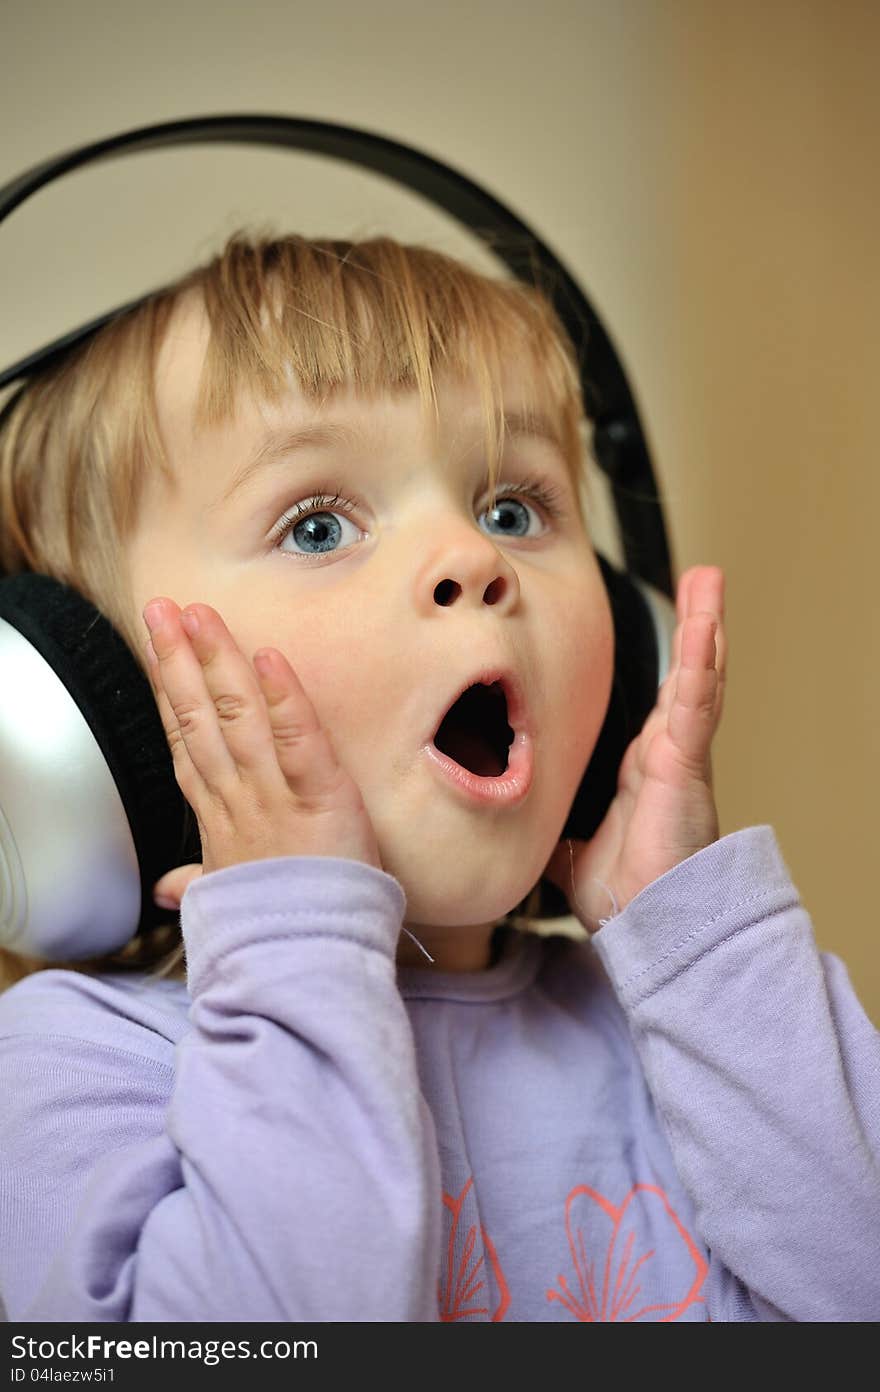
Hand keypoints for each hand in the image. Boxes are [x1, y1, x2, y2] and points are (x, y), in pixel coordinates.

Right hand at [143, 598, 382, 908]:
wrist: (307, 967)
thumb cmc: (279, 927)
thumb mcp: (231, 899)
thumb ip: (200, 879)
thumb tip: (167, 886)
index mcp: (221, 818)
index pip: (189, 742)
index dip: (171, 692)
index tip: (160, 651)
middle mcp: (239, 799)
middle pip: (199, 718)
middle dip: (178, 660)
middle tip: (161, 609)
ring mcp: (275, 797)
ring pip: (237, 717)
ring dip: (217, 661)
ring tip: (199, 614)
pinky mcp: (321, 799)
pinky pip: (299, 742)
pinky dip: (286, 700)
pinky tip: (269, 659)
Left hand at [542, 565, 725, 929]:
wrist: (646, 922)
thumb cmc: (620, 891)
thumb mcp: (568, 843)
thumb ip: (546, 820)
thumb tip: (506, 814)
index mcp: (643, 765)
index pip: (657, 700)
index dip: (667, 662)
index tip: (671, 625)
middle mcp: (667, 751)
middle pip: (685, 675)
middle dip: (696, 626)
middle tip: (703, 579)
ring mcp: (679, 754)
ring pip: (697, 677)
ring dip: (704, 626)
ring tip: (710, 580)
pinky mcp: (685, 763)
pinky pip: (694, 705)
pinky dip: (700, 663)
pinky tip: (706, 625)